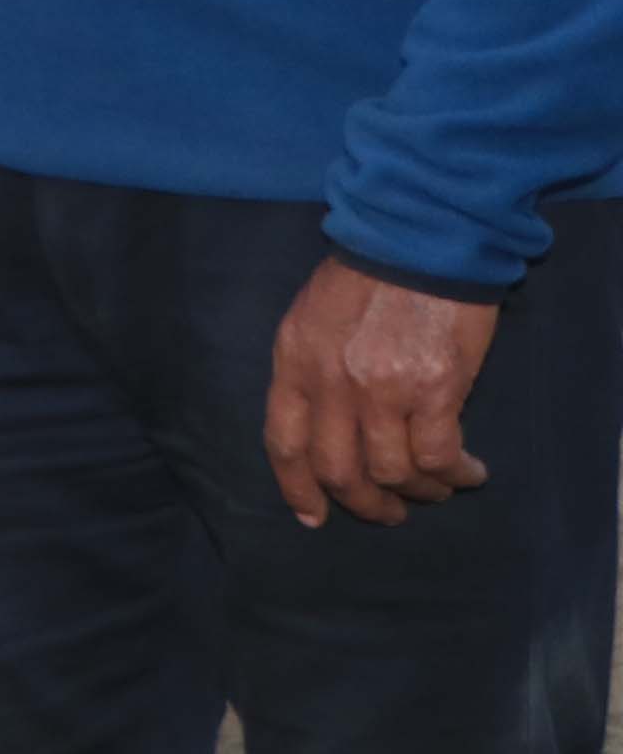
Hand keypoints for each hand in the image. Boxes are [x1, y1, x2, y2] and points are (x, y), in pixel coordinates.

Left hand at [265, 258, 495, 525]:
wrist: (419, 239)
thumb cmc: (365, 274)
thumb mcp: (311, 317)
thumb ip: (311, 369)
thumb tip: (325, 422)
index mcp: (294, 363)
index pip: (285, 442)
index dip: (297, 487)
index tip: (313, 515)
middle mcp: (332, 383)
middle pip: (339, 469)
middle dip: (363, 503)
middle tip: (386, 512)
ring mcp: (383, 390)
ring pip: (393, 472)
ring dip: (418, 493)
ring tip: (435, 490)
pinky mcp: (436, 390)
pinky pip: (438, 456)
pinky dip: (454, 474)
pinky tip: (468, 472)